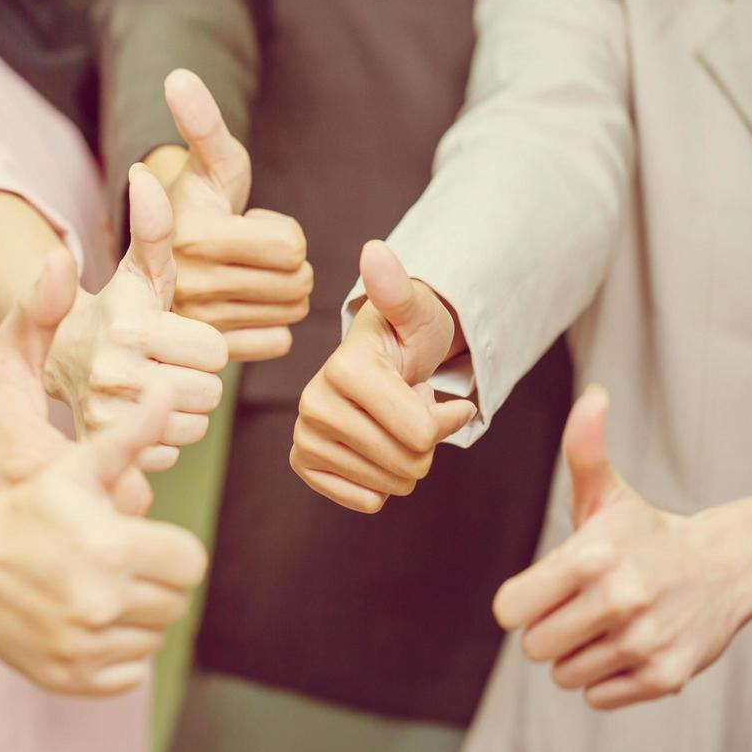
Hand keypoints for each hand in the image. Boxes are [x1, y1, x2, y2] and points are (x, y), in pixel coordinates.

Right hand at [0, 389, 210, 694]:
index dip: (172, 549)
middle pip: (175, 602)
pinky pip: (130, 675)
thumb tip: (171, 390)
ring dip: (137, 616)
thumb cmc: (25, 506)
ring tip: (101, 587)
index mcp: (109, 547)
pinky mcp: (66, 677)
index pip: (189, 563)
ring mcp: (81, 646)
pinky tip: (90, 621)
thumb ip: (131, 433)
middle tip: (120, 562)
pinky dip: (118, 652)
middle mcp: (97, 601)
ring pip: (154, 639)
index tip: (145, 540)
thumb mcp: (75, 466)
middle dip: (155, 580)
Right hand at [44, 167, 228, 472]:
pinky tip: (137, 412)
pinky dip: (162, 438)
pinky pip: (172, 453)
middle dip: (196, 378)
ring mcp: (109, 416)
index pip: (216, 351)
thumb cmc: (117, 312)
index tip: (175, 336)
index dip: (204, 344)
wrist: (60, 361)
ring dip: (182, 409)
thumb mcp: (137, 271)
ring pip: (195, 425)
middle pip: (209, 392)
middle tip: (164, 363)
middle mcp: (115, 373)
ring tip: (150, 385)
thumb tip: (147, 175)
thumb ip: (152, 228)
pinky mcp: (107, 449)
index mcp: (131, 327)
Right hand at [148, 69, 312, 362]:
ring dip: (281, 292)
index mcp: (193, 238)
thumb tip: (178, 76)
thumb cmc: (197, 203)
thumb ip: (200, 122)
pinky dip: (272, 326)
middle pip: (298, 281)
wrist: (157, 267)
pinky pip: (278, 343)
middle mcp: (191, 288)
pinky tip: (245, 309)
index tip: (247, 226)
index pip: (292, 245)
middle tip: (252, 254)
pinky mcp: (212, 355)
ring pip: (291, 312)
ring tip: (245, 277)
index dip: (281, 230)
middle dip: (288, 263)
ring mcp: (200, 328)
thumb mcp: (208, 162)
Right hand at [291, 240, 474, 511]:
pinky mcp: (303, 462)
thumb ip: (399, 289)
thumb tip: (374, 251)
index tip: (440, 391)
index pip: (421, 433)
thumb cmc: (406, 335)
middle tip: (412, 405)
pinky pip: (364, 500)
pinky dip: (382, 483)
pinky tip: (376, 449)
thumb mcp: (415, 311)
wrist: (380, 359)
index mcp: (344, 368)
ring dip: (406, 459)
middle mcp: (313, 402)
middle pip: (408, 463)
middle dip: (426, 442)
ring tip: (393, 420)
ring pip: (390, 484)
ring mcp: (304, 434)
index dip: (448, 418)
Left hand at [492, 386, 751, 709]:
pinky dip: (606, 680)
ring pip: (565, 674)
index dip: (520, 603)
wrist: (727, 567)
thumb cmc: (648, 532)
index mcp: (590, 556)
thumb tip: (593, 396)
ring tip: (606, 625)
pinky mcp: (665, 677)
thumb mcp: (610, 493)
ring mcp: (642, 641)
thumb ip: (585, 447)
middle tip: (578, 608)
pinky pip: (599, 696)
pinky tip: (628, 647)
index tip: (542, 591)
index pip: (510, 608)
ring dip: (577, 655)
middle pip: (534, 647)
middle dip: (547, 630)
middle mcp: (617, 600)